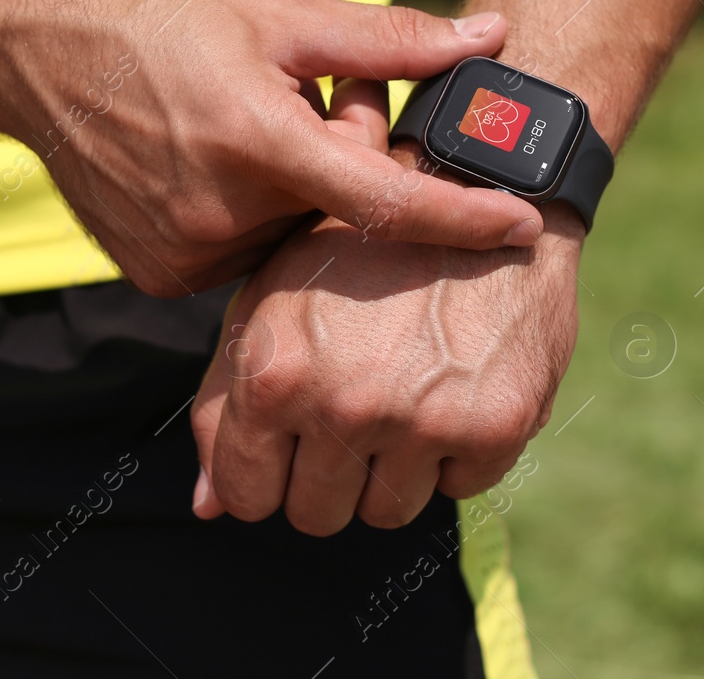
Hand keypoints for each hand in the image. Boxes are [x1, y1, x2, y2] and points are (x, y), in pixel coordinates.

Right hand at [0, 0, 545, 293]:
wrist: (34, 46)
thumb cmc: (162, 16)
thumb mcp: (281, 12)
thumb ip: (391, 40)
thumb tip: (490, 38)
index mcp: (258, 144)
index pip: (384, 201)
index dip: (461, 218)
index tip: (523, 226)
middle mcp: (220, 214)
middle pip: (336, 217)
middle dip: (347, 170)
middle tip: (307, 108)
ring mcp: (184, 255)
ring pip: (290, 243)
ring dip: (295, 198)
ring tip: (243, 130)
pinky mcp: (157, 276)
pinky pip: (241, 259)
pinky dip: (251, 220)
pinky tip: (212, 166)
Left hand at [188, 183, 584, 534]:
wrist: (477, 187)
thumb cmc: (358, 245)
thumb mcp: (272, 300)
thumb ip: (227, 401)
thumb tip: (209, 507)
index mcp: (278, 373)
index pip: (245, 498)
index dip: (265, 480)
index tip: (290, 451)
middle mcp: (345, 404)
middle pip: (317, 515)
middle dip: (330, 476)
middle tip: (357, 409)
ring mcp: (422, 420)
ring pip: (389, 512)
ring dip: (396, 468)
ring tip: (407, 389)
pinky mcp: (494, 425)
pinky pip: (461, 489)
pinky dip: (461, 450)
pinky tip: (458, 381)